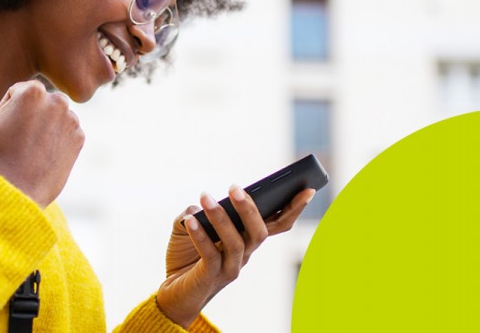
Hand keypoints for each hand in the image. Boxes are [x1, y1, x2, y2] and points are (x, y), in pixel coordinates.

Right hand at [0, 80, 84, 207]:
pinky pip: (65, 134)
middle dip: (25, 117)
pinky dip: (54, 142)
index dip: (5, 111)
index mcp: (33, 91)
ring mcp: (72, 122)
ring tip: (24, 150)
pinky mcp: (78, 141)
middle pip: (37, 103)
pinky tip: (38, 157)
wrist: (11, 197)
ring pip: (52, 118)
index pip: (17, 92)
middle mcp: (58, 102)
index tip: (0, 131)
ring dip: (41, 128)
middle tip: (12, 141)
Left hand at [157, 186, 314, 327]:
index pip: (276, 224)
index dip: (294, 208)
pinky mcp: (211, 277)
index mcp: (247, 239)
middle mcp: (244, 254)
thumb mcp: (190, 225)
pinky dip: (201, 235)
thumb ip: (196, 212)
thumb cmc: (186, 255)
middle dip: (250, 209)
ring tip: (204, 197)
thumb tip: (198, 206)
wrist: (172, 291)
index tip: (307, 189)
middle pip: (260, 232)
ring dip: (220, 217)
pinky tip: (190, 219)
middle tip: (234, 187)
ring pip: (236, 242)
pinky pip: (210, 255)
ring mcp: (230, 268)